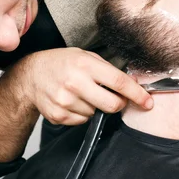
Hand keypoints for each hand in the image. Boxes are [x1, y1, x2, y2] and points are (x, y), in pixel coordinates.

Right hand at [18, 48, 152, 124]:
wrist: (31, 76)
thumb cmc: (61, 63)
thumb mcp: (85, 56)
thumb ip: (108, 70)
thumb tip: (133, 84)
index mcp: (85, 65)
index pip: (119, 83)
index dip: (137, 94)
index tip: (148, 102)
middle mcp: (74, 83)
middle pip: (112, 104)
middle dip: (118, 103)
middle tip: (114, 97)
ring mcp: (65, 101)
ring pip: (96, 114)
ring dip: (95, 106)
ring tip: (82, 94)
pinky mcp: (59, 115)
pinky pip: (83, 121)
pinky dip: (82, 113)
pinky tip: (72, 101)